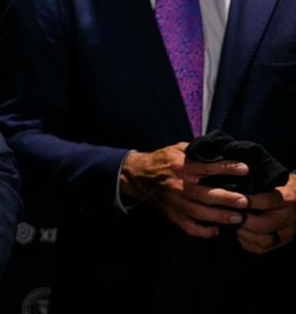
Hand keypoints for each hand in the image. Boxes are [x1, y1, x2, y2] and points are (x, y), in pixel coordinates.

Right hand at [120, 142, 248, 237]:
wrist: (137, 175)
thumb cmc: (161, 160)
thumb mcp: (177, 149)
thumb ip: (197, 150)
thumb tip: (221, 149)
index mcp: (181, 166)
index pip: (207, 167)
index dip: (226, 168)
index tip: (245, 169)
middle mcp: (178, 185)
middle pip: (205, 194)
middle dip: (226, 198)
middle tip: (245, 201)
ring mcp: (175, 202)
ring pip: (199, 213)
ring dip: (219, 216)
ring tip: (238, 218)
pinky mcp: (172, 214)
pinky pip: (188, 227)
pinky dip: (203, 231)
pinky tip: (216, 230)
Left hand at [238, 173, 295, 253]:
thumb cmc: (281, 184)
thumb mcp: (274, 180)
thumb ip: (258, 184)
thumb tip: (234, 185)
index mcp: (286, 198)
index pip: (268, 201)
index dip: (249, 202)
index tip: (233, 199)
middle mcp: (288, 217)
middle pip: (264, 225)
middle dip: (243, 222)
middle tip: (228, 215)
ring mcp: (287, 232)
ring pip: (264, 240)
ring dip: (244, 235)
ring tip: (232, 226)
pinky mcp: (283, 241)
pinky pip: (264, 249)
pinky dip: (248, 244)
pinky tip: (239, 235)